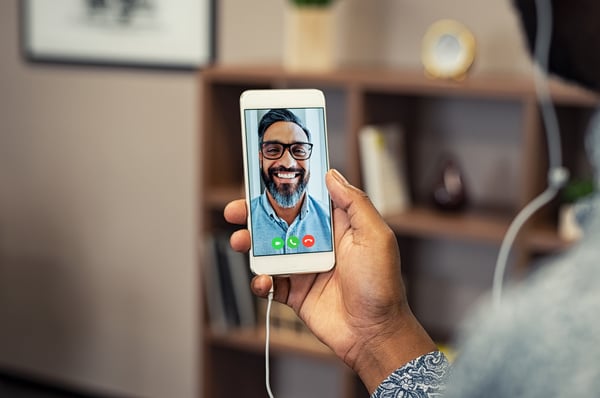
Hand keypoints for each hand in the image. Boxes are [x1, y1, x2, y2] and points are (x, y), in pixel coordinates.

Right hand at [224, 169, 435, 392]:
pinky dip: (260, 280)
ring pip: (269, 249)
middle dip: (255, 214)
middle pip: (280, 222)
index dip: (285, 187)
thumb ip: (354, 203)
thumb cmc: (381, 285)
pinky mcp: (295, 292)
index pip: (306, 199)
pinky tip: (263, 280)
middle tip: (237, 210)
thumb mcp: (375, 236)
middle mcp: (317, 243)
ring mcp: (304, 267)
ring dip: (250, 243)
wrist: (373, 333)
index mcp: (336, 226)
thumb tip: (332, 175)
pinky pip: (270, 281)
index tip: (262, 176)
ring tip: (239, 241)